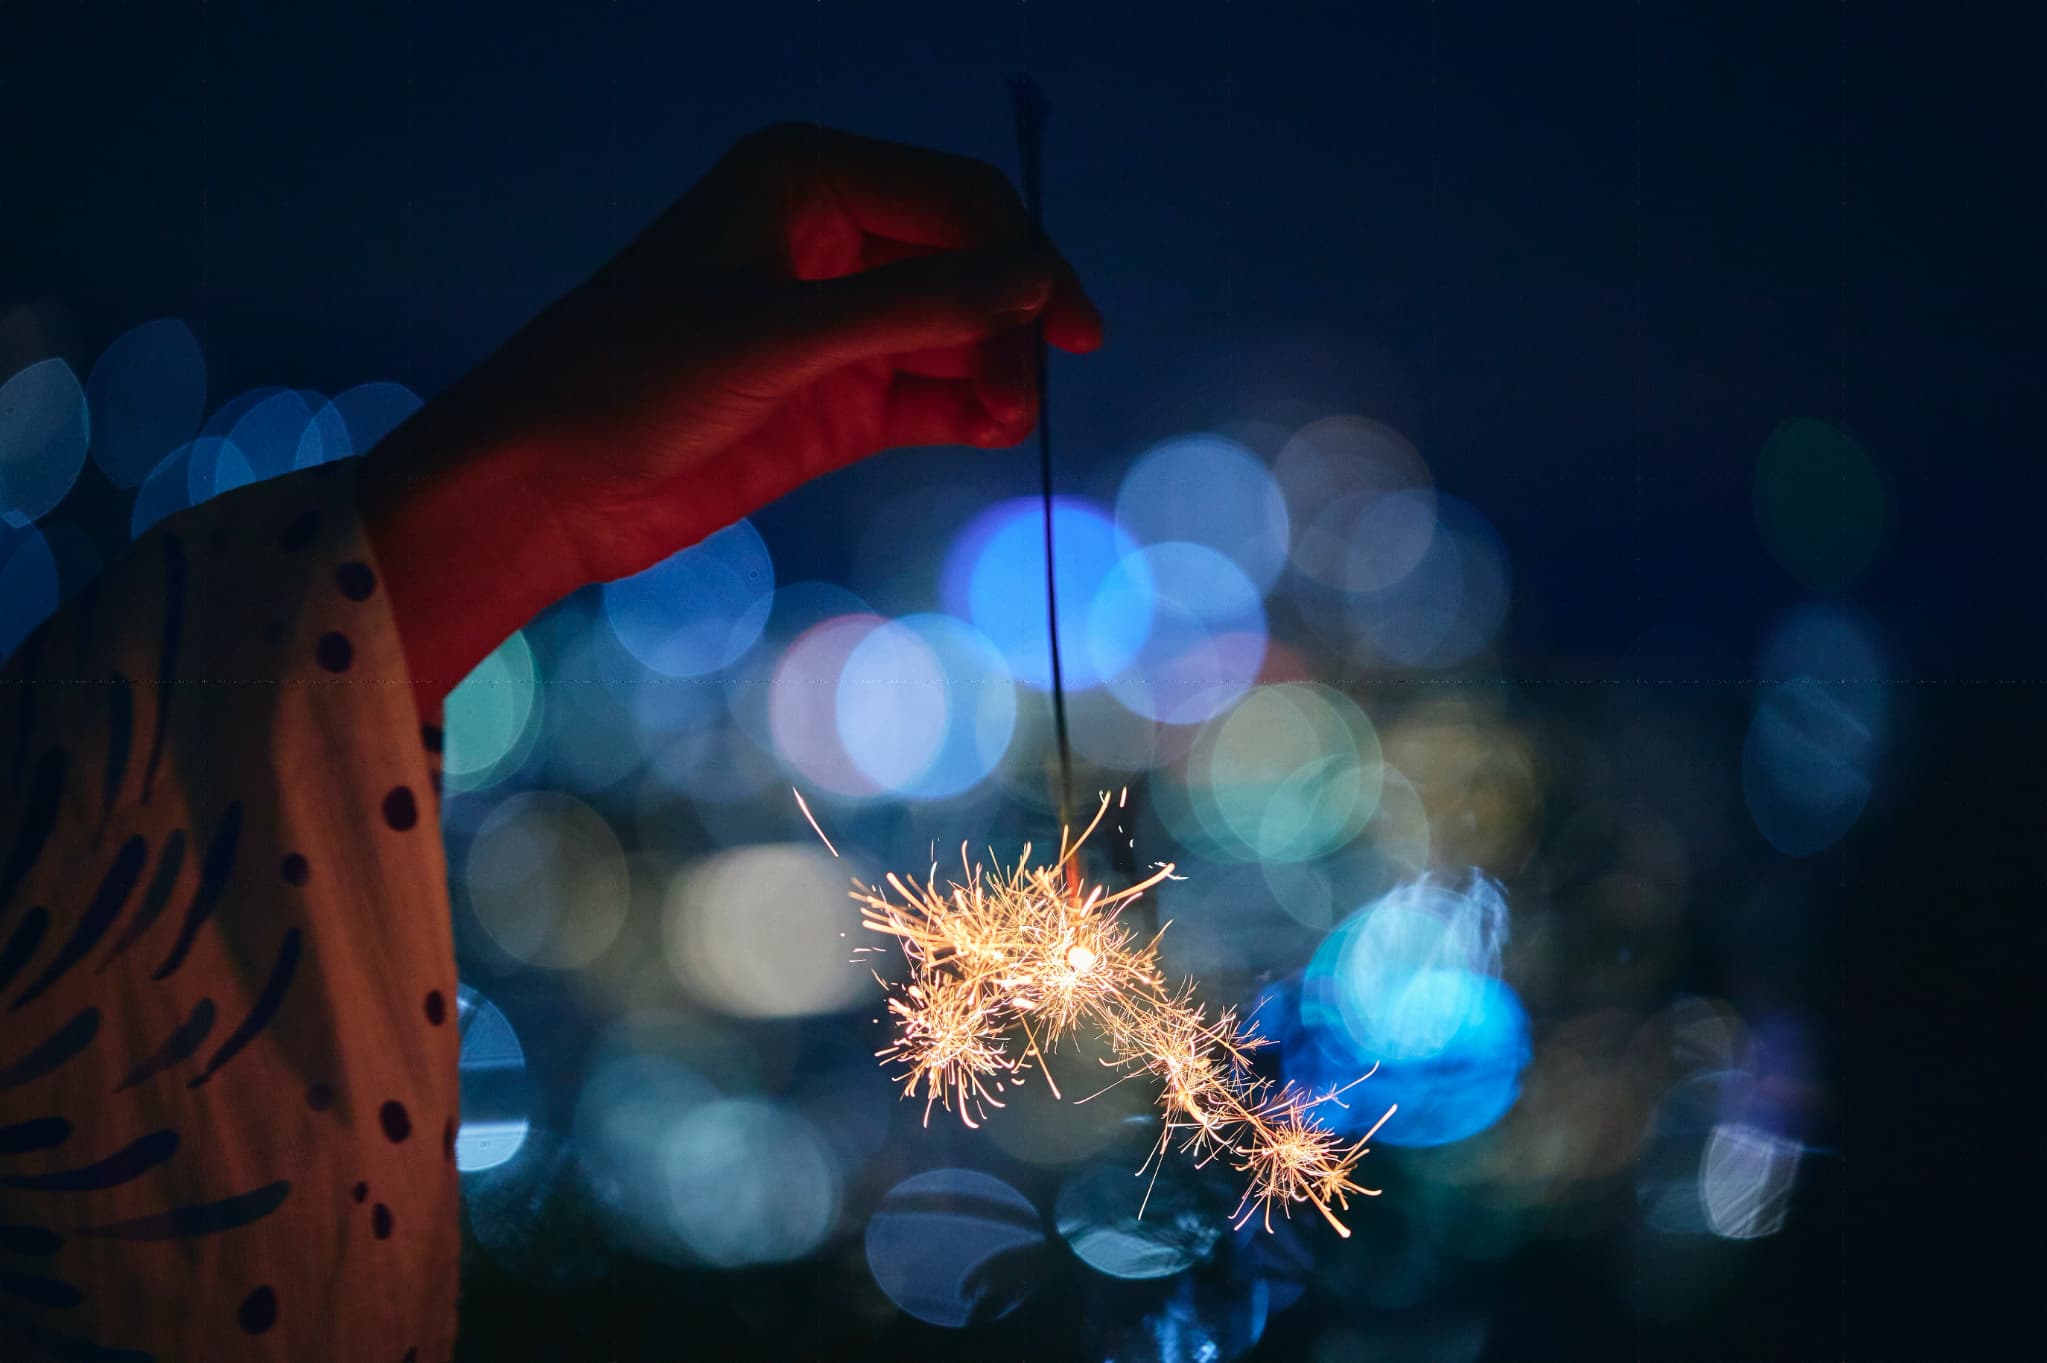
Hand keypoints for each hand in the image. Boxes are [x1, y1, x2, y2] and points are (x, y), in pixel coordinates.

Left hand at [360, 123, 1102, 707]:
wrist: (545, 483)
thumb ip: (912, 307)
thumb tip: (1036, 285)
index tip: (1072, 327)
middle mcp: (827, 240)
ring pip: (953, 332)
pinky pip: (926, 393)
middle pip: (967, 265)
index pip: (956, 198)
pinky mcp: (830, 400)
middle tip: (1027, 393)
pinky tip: (989, 430)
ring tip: (1005, 419)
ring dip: (992, 371)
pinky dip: (964, 410)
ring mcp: (832, 324)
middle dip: (1008, 322)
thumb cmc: (634, 376)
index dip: (1024, 256)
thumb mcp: (779, 334)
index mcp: (804, 180)